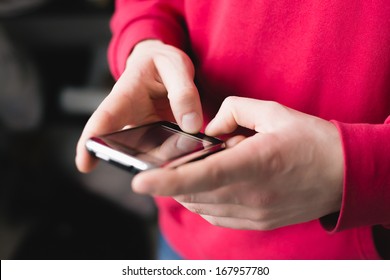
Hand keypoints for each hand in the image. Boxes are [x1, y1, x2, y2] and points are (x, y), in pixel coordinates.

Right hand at [76, 40, 202, 172]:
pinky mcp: (158, 136)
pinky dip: (174, 156)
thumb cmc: (163, 63)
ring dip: (159, 161)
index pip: (105, 117)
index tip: (84, 164)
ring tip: (174, 165)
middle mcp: (130, 116)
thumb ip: (184, 92)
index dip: (91, 141)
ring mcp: (143, 129)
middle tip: (146, 173)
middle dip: (131, 161)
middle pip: (122, 143)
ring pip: (146, 151)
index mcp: (126, 94)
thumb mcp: (176, 67)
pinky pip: (164, 150)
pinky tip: (188, 159)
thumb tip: (191, 126)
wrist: (165, 65)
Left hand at [132, 97, 343, 229]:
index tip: (139, 182)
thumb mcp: (273, 112)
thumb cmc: (311, 141)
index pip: (201, 177)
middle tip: (176, 160)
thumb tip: (209, 128)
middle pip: (195, 193)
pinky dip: (205, 200)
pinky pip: (217, 216)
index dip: (166, 181)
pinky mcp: (257, 222)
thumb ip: (233, 112)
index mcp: (255, 164)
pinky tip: (212, 184)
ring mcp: (254, 214)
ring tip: (203, 167)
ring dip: (189, 189)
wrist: (344, 174)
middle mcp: (252, 195)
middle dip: (175, 178)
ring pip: (203, 207)